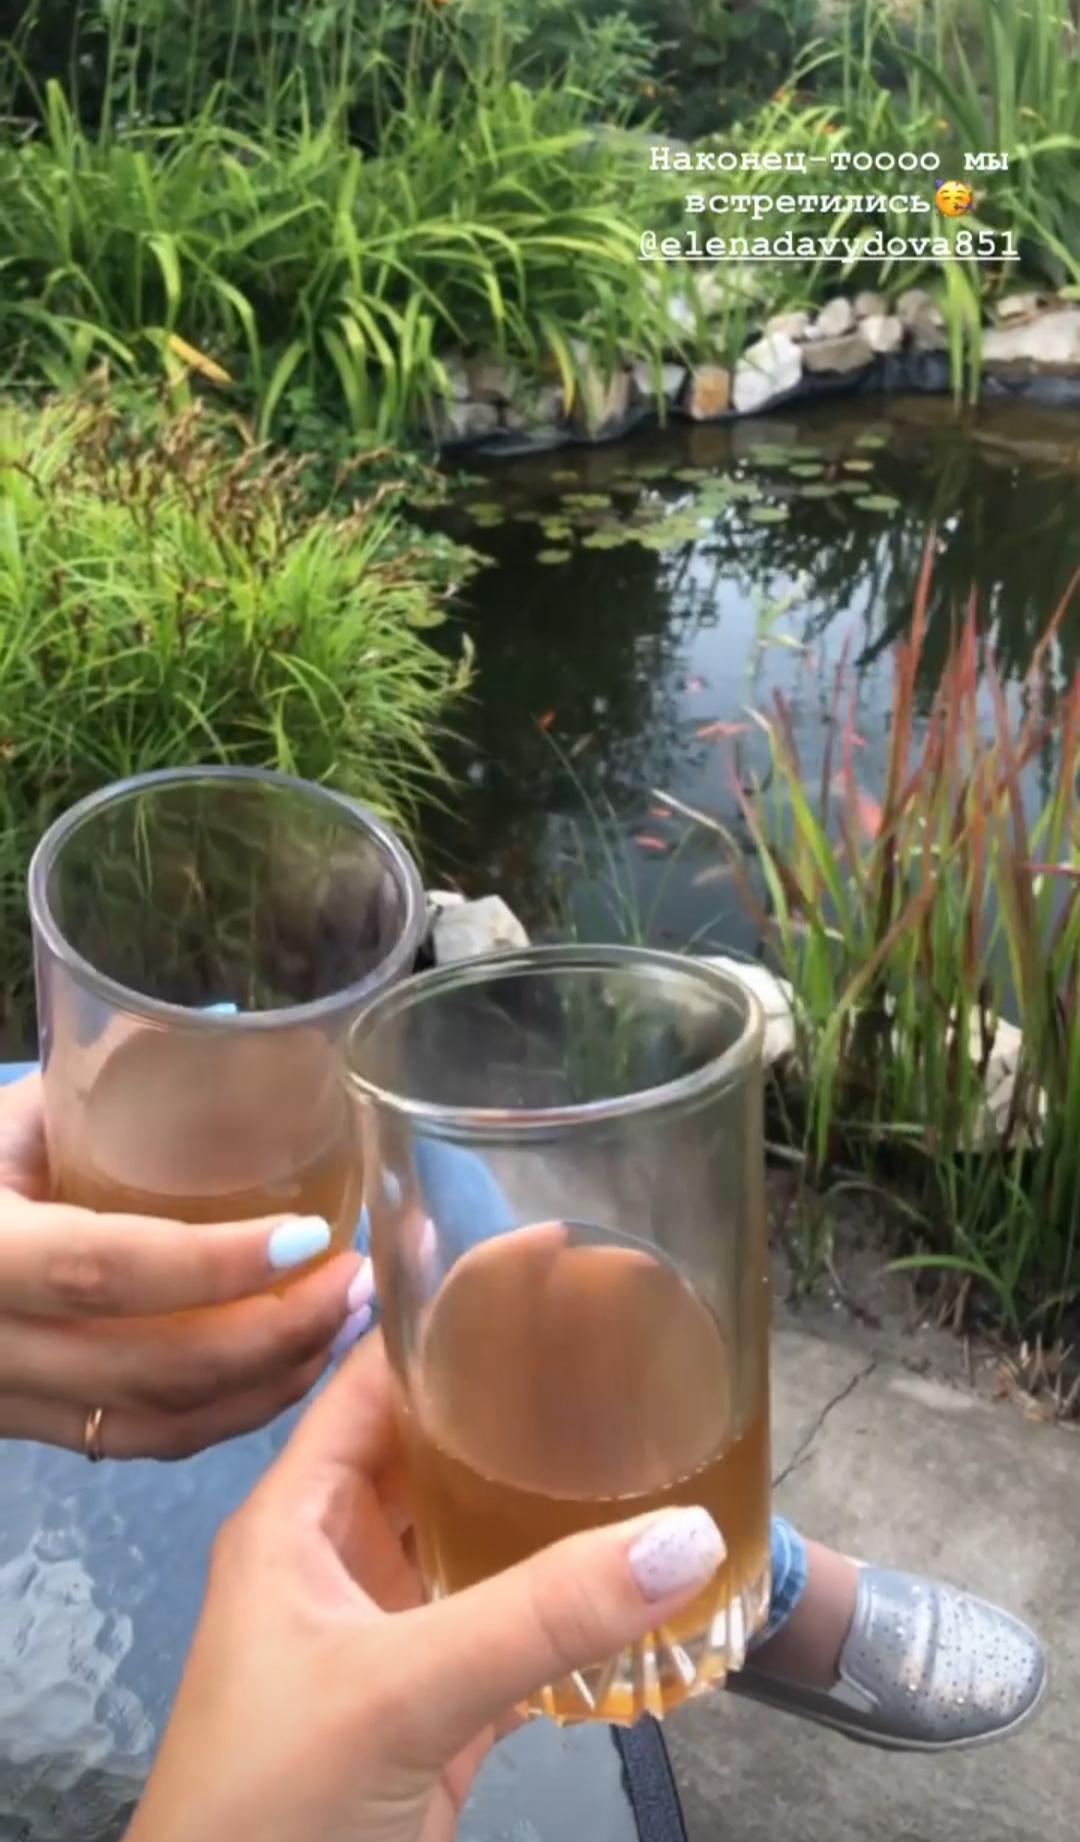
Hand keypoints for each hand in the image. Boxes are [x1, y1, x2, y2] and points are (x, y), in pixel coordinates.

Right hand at [0, 1073, 372, 1458]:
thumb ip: (88, 1089)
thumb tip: (225, 1031)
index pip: (106, 1270)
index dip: (214, 1264)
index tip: (314, 1235)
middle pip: (151, 1371)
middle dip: (277, 1336)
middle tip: (360, 1283)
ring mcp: (3, 1404)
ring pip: (155, 1426)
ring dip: (268, 1385)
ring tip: (345, 1325)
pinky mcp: (22, 1433)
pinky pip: (136, 1444)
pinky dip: (224, 1417)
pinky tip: (286, 1371)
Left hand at [127, 1332, 725, 1841]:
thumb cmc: (270, 1800)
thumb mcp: (397, 1689)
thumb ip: (539, 1614)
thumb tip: (689, 1534)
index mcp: (299, 1515)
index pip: (372, 1379)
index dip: (446, 1318)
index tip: (541, 1262)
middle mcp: (345, 1557)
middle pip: (438, 1450)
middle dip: (519, 1404)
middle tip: (623, 1343)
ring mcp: (394, 1635)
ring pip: (482, 1538)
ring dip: (552, 1502)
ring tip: (649, 1437)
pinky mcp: (441, 1709)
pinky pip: (515, 1630)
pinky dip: (574, 1606)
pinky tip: (644, 1574)